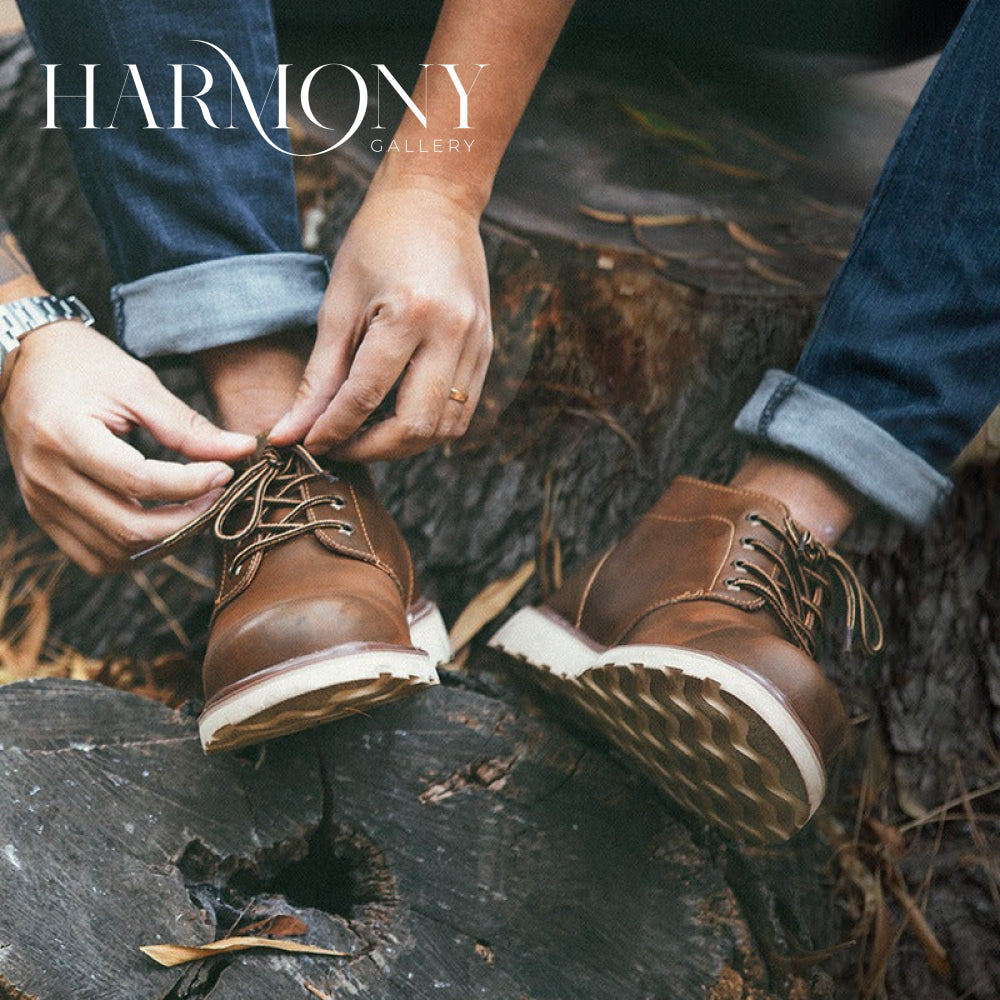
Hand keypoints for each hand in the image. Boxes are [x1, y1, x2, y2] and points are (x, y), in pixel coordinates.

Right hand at [1, 322, 256, 573]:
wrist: (26, 366)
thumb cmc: (85, 367)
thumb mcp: (138, 385)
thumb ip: (188, 425)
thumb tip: (243, 450)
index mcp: (65, 437)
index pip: (138, 482)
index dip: (191, 484)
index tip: (225, 471)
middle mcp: (47, 478)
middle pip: (128, 528)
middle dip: (186, 520)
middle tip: (217, 495)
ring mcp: (41, 503)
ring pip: (114, 553)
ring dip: (165, 541)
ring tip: (194, 509)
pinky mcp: (45, 516)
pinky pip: (94, 558)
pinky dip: (135, 551)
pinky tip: (161, 524)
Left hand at [268, 180, 492, 459]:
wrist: (435, 200)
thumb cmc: (376, 242)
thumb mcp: (338, 304)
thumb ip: (318, 375)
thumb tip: (291, 431)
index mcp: (410, 312)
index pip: (366, 395)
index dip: (332, 429)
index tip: (304, 444)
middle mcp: (453, 332)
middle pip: (415, 425)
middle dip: (371, 449)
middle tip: (337, 448)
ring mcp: (478, 342)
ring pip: (445, 428)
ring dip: (403, 444)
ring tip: (366, 436)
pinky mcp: (487, 348)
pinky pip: (462, 410)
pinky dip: (428, 425)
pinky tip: (397, 417)